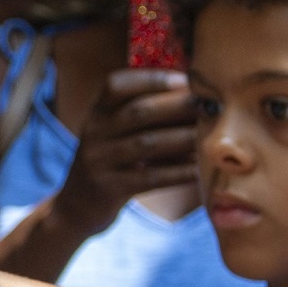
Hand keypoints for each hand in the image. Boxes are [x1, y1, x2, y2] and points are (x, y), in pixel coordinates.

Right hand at [55, 69, 198, 232]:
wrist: (77, 207)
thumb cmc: (110, 163)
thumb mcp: (113, 133)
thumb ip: (143, 114)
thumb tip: (193, 95)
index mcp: (96, 112)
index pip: (116, 85)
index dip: (150, 78)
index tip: (183, 79)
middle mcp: (93, 132)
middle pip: (138, 111)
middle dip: (178, 106)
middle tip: (210, 107)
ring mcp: (98, 161)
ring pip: (147, 144)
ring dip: (184, 138)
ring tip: (210, 136)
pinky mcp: (108, 189)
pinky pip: (150, 177)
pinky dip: (178, 172)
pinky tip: (199, 169)